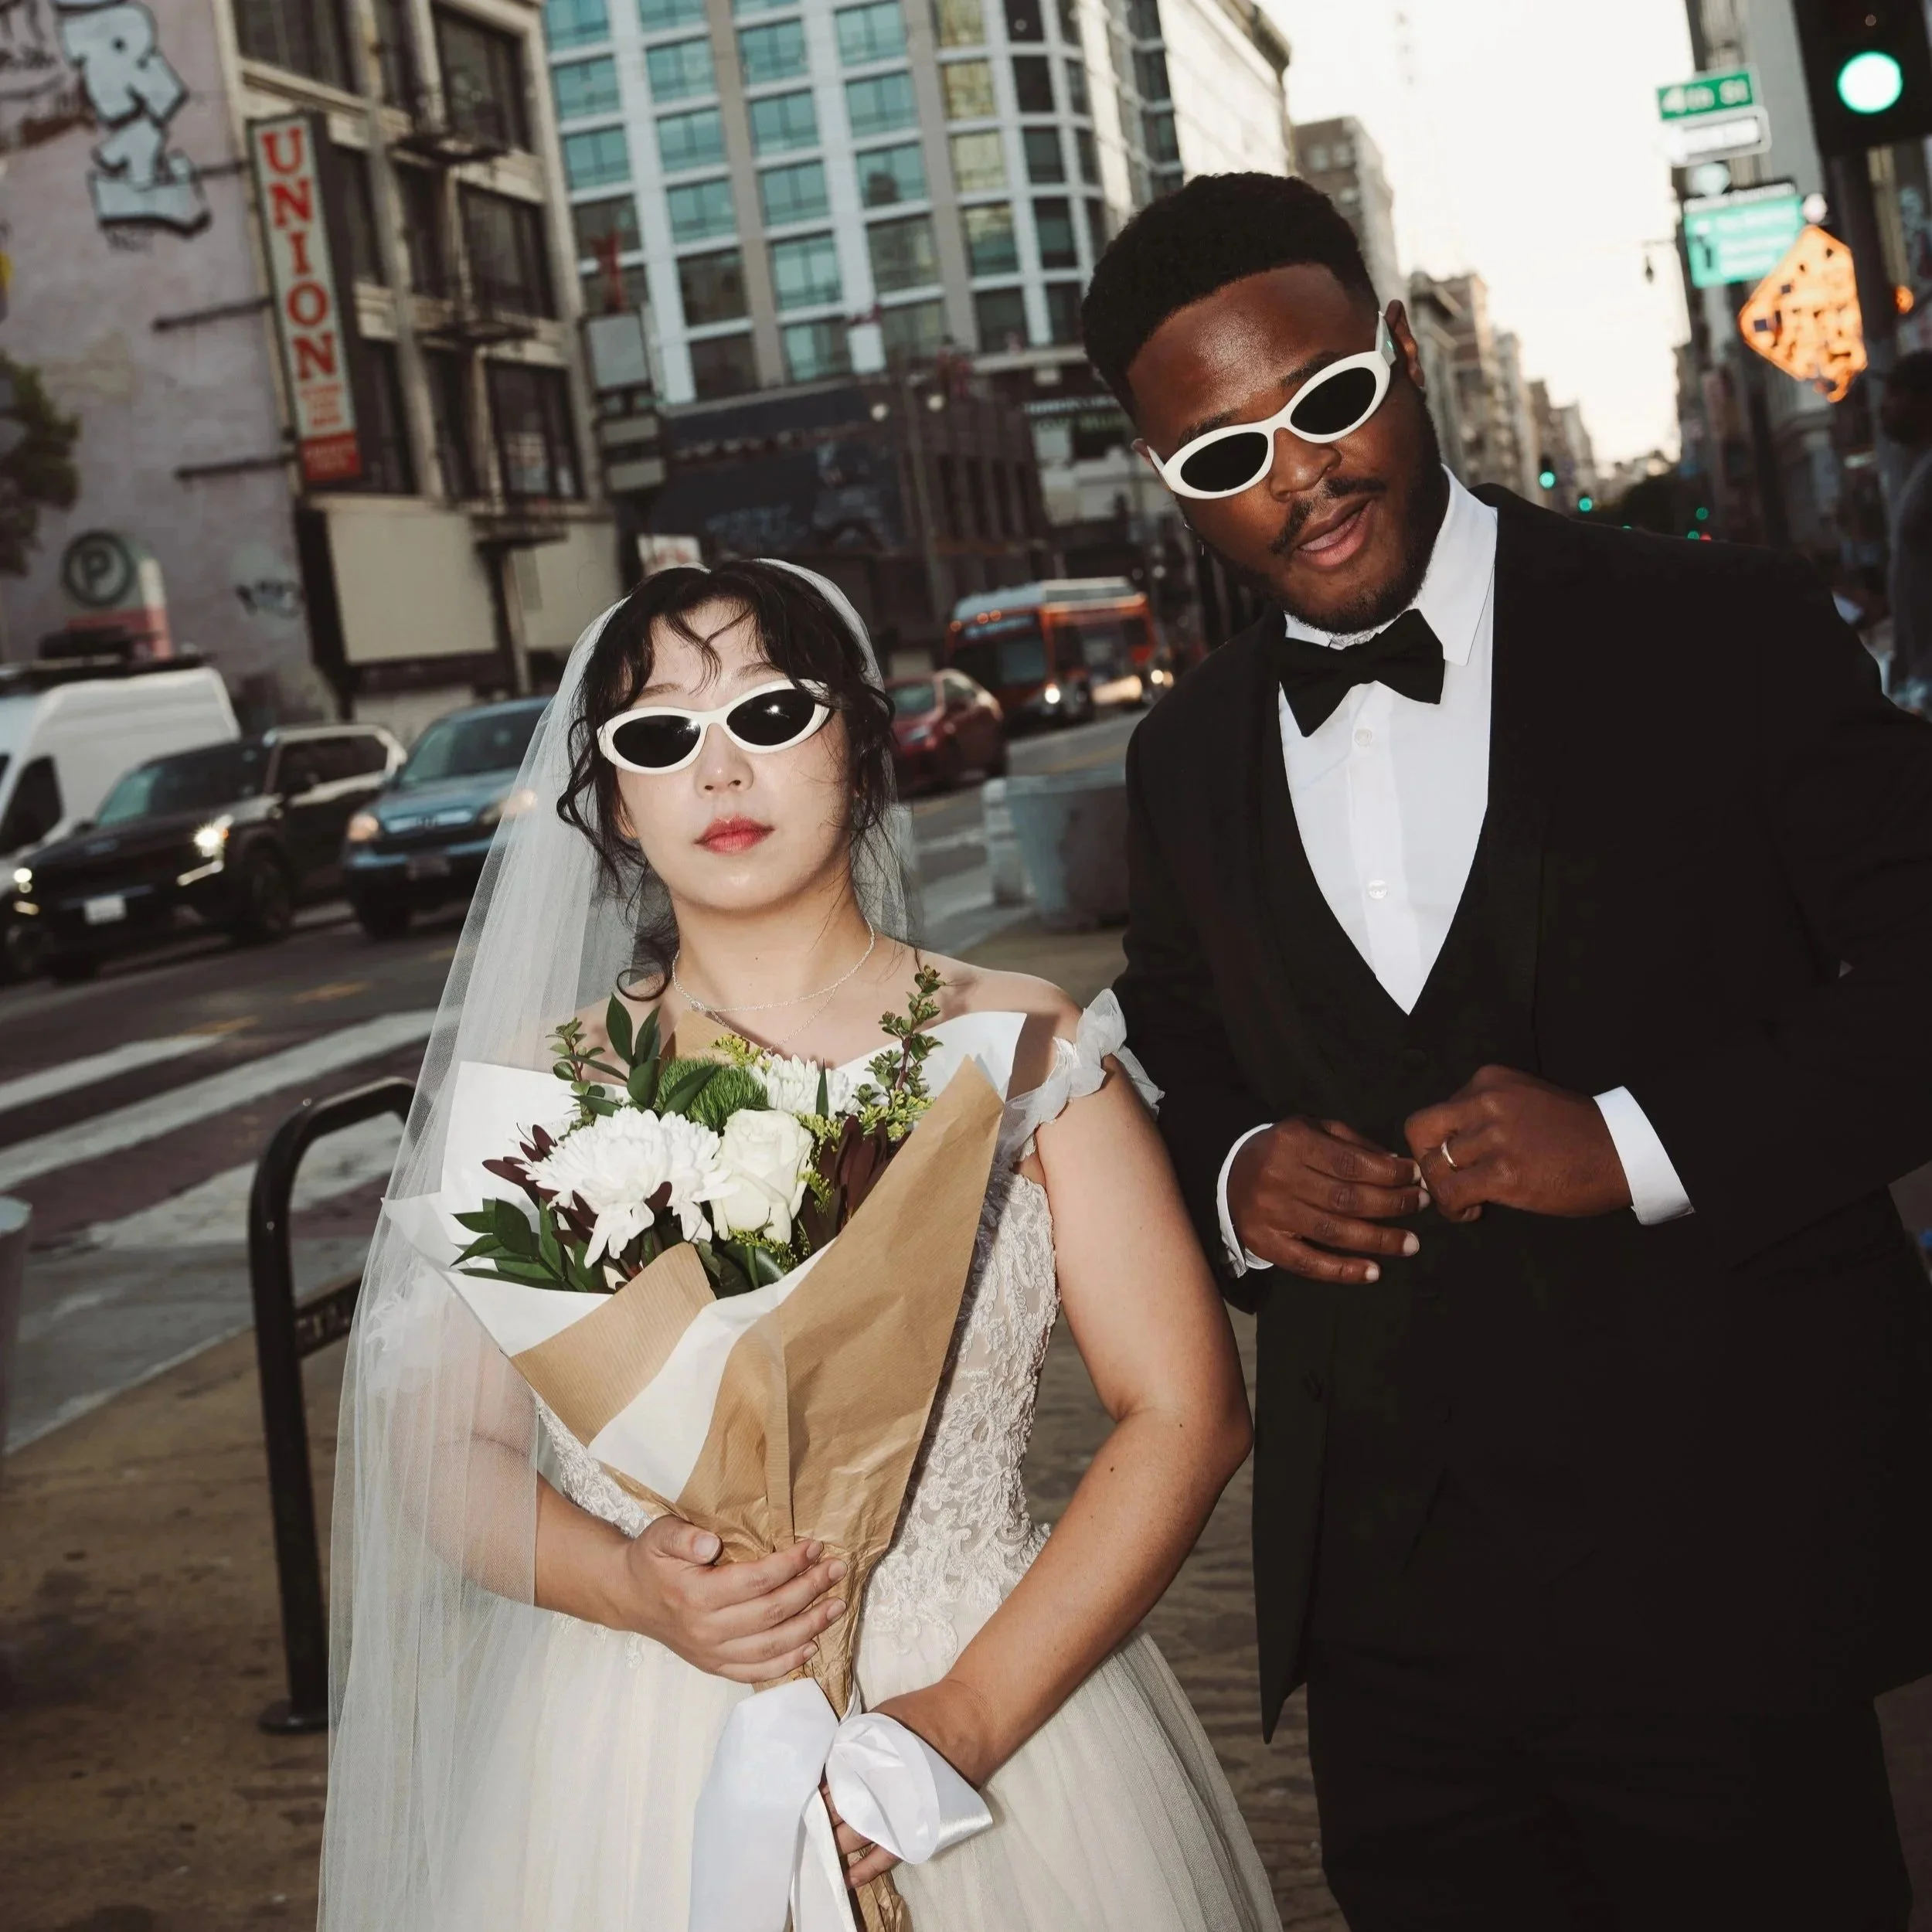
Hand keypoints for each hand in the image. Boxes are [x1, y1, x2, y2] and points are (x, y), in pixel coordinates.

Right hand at [603, 1516, 846, 1683]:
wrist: (630, 1598)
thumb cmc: (652, 1561)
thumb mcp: (660, 1536)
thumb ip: (683, 1537)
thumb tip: (711, 1543)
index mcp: (695, 1596)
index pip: (755, 1581)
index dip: (789, 1564)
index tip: (814, 1547)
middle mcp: (706, 1630)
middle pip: (771, 1613)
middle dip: (809, 1590)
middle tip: (836, 1569)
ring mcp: (711, 1653)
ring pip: (770, 1647)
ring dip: (809, 1627)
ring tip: (836, 1606)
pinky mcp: (714, 1666)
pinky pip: (756, 1672)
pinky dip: (787, 1663)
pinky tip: (812, 1645)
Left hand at [829, 1679, 998, 1890]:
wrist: (968, 1720)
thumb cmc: (922, 1714)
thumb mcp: (878, 1721)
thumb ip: (854, 1746)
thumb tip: (832, 1771)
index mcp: (868, 1766)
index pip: (832, 1792)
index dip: (819, 1801)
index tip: (808, 1805)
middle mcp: (881, 1794)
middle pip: (841, 1816)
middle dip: (825, 1824)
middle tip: (814, 1826)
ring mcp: (900, 1814)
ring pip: (859, 1839)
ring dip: (839, 1845)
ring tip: (825, 1850)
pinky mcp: (919, 1827)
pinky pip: (889, 1856)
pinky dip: (868, 1868)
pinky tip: (851, 1877)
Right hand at [1228, 1118, 1429, 1282]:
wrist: (1228, 1172)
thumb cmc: (1284, 1150)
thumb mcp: (1313, 1130)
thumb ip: (1352, 1143)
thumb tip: (1397, 1164)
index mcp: (1293, 1142)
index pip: (1352, 1163)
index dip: (1390, 1173)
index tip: (1418, 1177)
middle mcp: (1280, 1177)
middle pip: (1347, 1198)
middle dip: (1393, 1204)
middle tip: (1422, 1206)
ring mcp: (1271, 1213)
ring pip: (1333, 1231)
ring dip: (1378, 1240)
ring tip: (1411, 1244)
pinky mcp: (1264, 1243)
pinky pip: (1308, 1263)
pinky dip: (1343, 1271)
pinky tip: (1374, 1272)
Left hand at [1405, 1066, 1631, 1221]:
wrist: (1623, 1150)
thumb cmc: (1577, 1132)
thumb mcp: (1525, 1100)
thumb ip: (1487, 1112)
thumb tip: (1454, 1141)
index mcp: (1489, 1081)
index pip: (1437, 1110)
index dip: (1440, 1142)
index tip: (1459, 1161)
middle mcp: (1485, 1101)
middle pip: (1420, 1131)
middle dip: (1426, 1161)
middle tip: (1447, 1180)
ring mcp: (1494, 1136)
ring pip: (1434, 1167)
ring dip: (1443, 1191)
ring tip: (1466, 1201)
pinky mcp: (1504, 1173)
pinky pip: (1451, 1194)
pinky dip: (1454, 1209)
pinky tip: (1473, 1212)